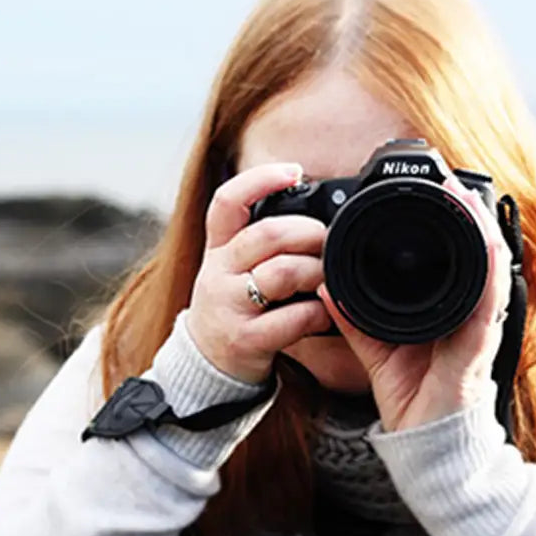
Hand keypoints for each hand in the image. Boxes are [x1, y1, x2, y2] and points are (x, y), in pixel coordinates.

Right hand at [186, 162, 329, 384]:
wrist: (207, 363)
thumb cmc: (233, 304)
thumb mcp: (232, 265)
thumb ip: (260, 238)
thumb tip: (311, 205)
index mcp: (218, 247)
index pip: (228, 202)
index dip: (259, 179)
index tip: (293, 171)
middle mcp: (219, 272)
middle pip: (267, 234)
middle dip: (309, 232)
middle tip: (328, 240)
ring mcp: (230, 306)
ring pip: (283, 273)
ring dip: (317, 271)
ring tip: (327, 277)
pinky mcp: (246, 339)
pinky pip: (294, 318)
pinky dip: (319, 312)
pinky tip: (324, 312)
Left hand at [318, 181, 512, 432]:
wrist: (424, 446)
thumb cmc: (411, 397)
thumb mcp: (374, 348)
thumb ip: (354, 316)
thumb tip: (326, 285)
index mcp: (448, 309)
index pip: (456, 256)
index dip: (451, 222)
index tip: (436, 189)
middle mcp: (469, 313)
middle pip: (479, 254)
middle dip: (469, 215)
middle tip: (452, 180)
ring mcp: (478, 330)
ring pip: (489, 271)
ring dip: (481, 233)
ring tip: (468, 198)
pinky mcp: (478, 350)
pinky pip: (488, 307)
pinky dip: (489, 275)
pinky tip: (488, 247)